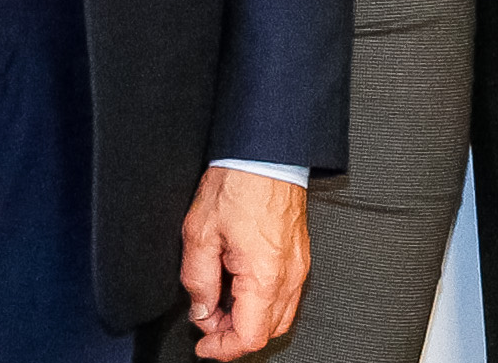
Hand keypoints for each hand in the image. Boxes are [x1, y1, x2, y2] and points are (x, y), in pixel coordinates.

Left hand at [180, 165, 309, 358]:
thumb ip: (197, 282)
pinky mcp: (300, 256)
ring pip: (279, 317)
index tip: (203, 345)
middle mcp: (288, 276)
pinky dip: (262, 304)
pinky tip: (240, 288)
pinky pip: (286, 296)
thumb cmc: (240, 183)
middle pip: (267, 333)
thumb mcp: (200, 234)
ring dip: (249, 321)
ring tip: (221, 304)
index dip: (222, 349)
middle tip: (207, 320)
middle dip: (233, 336)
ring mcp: (298, 266)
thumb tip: (200, 310)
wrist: (267, 154)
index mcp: (264, 276)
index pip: (249, 337)